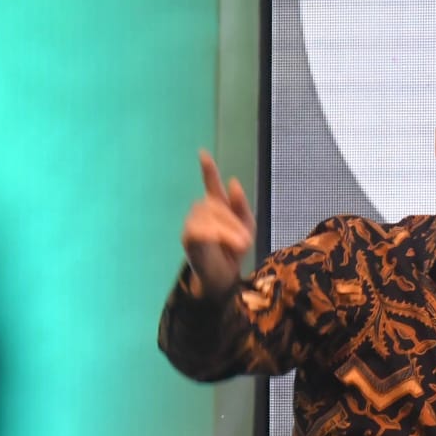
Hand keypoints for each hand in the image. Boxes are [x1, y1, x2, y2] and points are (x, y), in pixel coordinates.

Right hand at [182, 149, 254, 297]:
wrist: (224, 281)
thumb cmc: (233, 255)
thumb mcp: (247, 229)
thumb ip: (242, 206)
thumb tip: (233, 182)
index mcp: (217, 210)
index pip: (211, 186)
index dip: (208, 170)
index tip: (202, 153)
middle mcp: (201, 214)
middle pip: (214, 203)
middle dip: (232, 221)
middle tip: (245, 242)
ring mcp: (193, 226)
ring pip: (208, 214)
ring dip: (227, 229)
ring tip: (239, 246)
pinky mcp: (188, 239)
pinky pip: (198, 229)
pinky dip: (213, 233)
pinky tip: (220, 240)